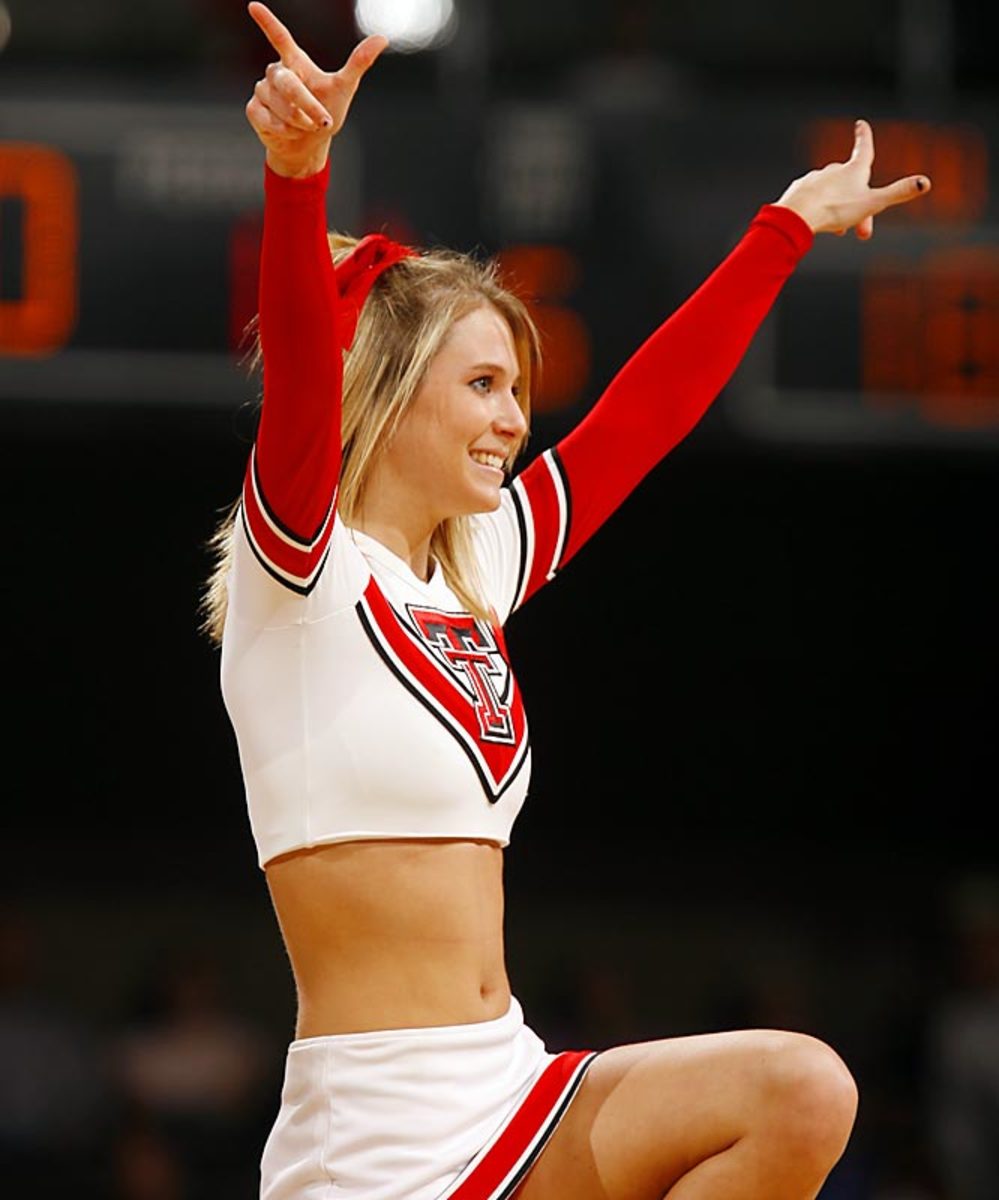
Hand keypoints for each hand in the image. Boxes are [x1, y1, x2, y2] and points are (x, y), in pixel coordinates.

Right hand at [245, 1, 386, 177]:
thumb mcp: (345, 89)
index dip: (267, 22)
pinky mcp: (254, 109)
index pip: (280, 37)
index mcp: (295, 61)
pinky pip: (266, 116)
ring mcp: (263, 89)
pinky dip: (282, 128)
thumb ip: (359, 62)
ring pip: (277, 102)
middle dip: (306, 104)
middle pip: (286, 82)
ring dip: (297, 120)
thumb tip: (383, 38)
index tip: (253, 6)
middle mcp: (277, 71)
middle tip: (321, 121)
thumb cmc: (325, 113)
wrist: (308, 146)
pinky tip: (289, 131)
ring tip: (306, 126)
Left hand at [775, 119, 930, 239]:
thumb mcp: (873, 203)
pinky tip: (817, 222)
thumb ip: (898, 193)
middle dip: (859, 206)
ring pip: (832, 194)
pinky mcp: (798, 191)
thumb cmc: (835, 209)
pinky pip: (813, 200)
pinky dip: (820, 210)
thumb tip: (925, 183)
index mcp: (853, 169)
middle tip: (862, 232)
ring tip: (838, 229)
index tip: (861, 124)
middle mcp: (833, 170)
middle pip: (851, 185)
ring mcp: (814, 179)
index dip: (864, 136)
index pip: (863, 148)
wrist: (797, 215)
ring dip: (839, 210)